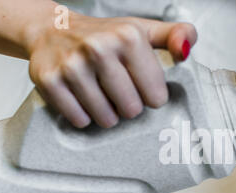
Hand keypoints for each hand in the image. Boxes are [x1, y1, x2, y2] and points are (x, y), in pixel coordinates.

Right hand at [27, 11, 196, 127]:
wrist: (53, 29)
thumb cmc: (106, 36)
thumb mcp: (144, 31)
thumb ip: (175, 36)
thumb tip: (185, 50)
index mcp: (129, 37)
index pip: (156, 96)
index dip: (152, 96)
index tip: (143, 87)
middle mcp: (98, 48)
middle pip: (132, 110)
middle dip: (129, 106)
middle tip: (120, 91)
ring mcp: (72, 65)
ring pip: (106, 119)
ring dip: (108, 114)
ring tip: (103, 95)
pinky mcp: (49, 81)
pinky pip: (80, 120)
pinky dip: (84, 116)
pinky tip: (83, 99)